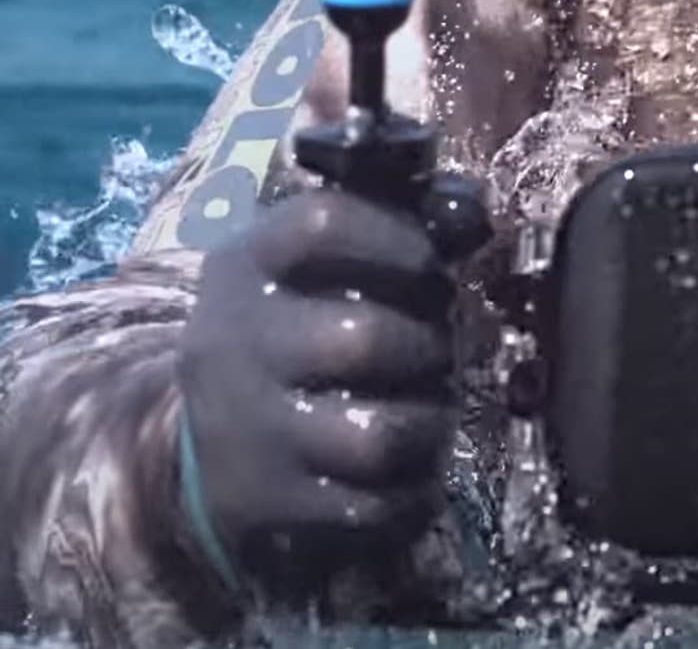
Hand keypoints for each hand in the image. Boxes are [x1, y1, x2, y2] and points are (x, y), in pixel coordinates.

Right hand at [176, 190, 458, 588]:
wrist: (204, 439)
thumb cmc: (290, 327)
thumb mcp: (304, 266)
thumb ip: (382, 225)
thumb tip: (475, 210)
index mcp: (244, 265)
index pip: (320, 223)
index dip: (396, 236)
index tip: (431, 261)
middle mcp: (235, 344)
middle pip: (362, 339)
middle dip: (426, 346)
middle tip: (437, 349)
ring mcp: (250, 430)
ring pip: (378, 435)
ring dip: (430, 423)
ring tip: (432, 411)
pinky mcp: (271, 503)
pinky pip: (373, 506)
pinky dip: (413, 490)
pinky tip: (414, 468)